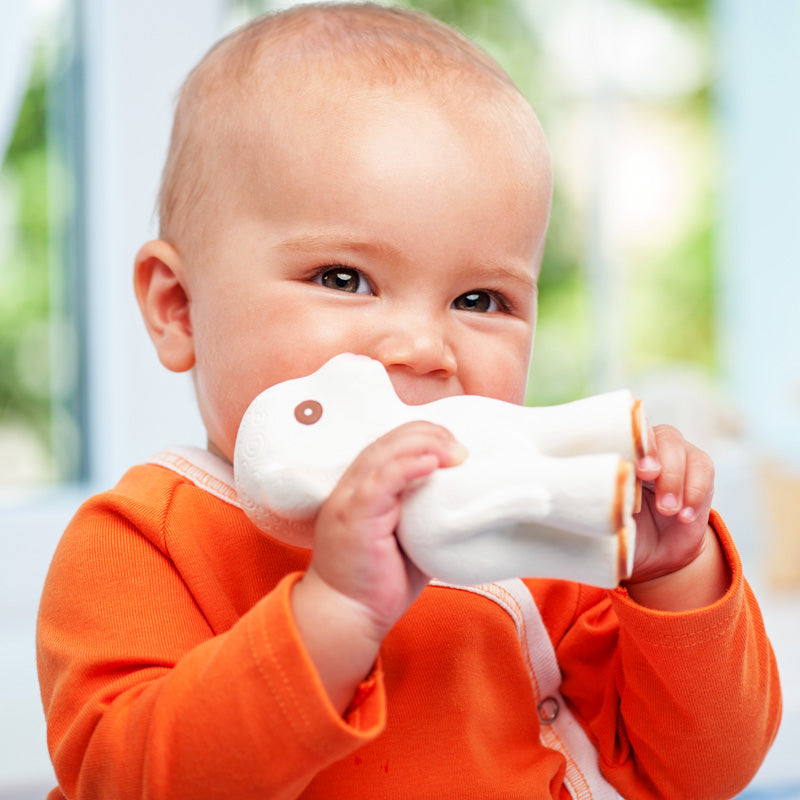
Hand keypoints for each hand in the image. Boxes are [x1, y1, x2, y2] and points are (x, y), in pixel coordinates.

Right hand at [291, 421, 464, 711]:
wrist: (346, 616)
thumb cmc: (379, 582)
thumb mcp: (411, 538)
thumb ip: (426, 513)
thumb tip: (465, 499)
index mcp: (363, 486)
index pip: (391, 443)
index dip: (424, 436)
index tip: (457, 447)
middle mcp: (353, 486)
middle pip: (390, 441)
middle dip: (430, 436)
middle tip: (462, 450)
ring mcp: (350, 499)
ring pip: (384, 453)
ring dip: (424, 446)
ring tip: (455, 453)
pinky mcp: (354, 517)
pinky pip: (379, 482)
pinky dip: (405, 467)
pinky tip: (430, 463)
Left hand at [625, 424, 728, 609]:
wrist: (654, 551)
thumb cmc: (622, 527)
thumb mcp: (609, 517)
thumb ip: (608, 500)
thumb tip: (605, 493)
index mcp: (619, 451)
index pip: (626, 429)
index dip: (633, 440)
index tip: (635, 465)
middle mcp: (648, 447)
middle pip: (658, 435)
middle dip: (656, 457)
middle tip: (649, 478)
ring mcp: (674, 455)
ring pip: (680, 447)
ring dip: (674, 478)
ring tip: (667, 510)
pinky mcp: (697, 470)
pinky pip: (703, 468)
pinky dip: (694, 491)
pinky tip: (684, 516)